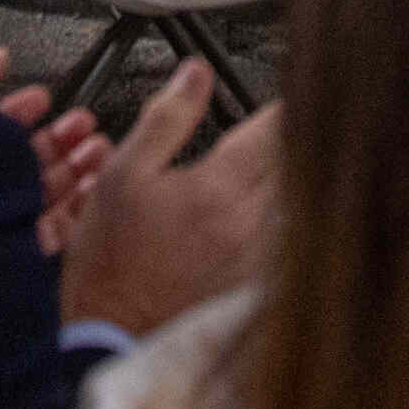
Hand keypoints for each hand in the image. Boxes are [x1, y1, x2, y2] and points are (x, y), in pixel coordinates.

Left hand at [0, 47, 115, 255]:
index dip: (24, 108)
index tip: (44, 97)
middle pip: (32, 159)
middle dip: (63, 136)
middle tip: (84, 122)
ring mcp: (7, 220)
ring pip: (50, 192)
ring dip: (79, 167)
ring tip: (98, 149)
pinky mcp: (26, 251)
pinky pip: (60, 230)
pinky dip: (81, 208)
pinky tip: (93, 188)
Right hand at [53, 61, 279, 338]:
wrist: (112, 334)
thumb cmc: (111, 261)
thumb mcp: (123, 174)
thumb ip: (166, 118)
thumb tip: (196, 74)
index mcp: (220, 188)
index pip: (277, 127)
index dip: (283, 101)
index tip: (288, 83)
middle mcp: (252, 223)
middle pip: (296, 161)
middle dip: (290, 136)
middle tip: (277, 124)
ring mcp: (260, 256)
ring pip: (296, 198)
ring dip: (289, 176)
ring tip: (273, 164)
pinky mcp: (258, 282)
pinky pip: (286, 236)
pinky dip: (281, 216)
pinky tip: (257, 214)